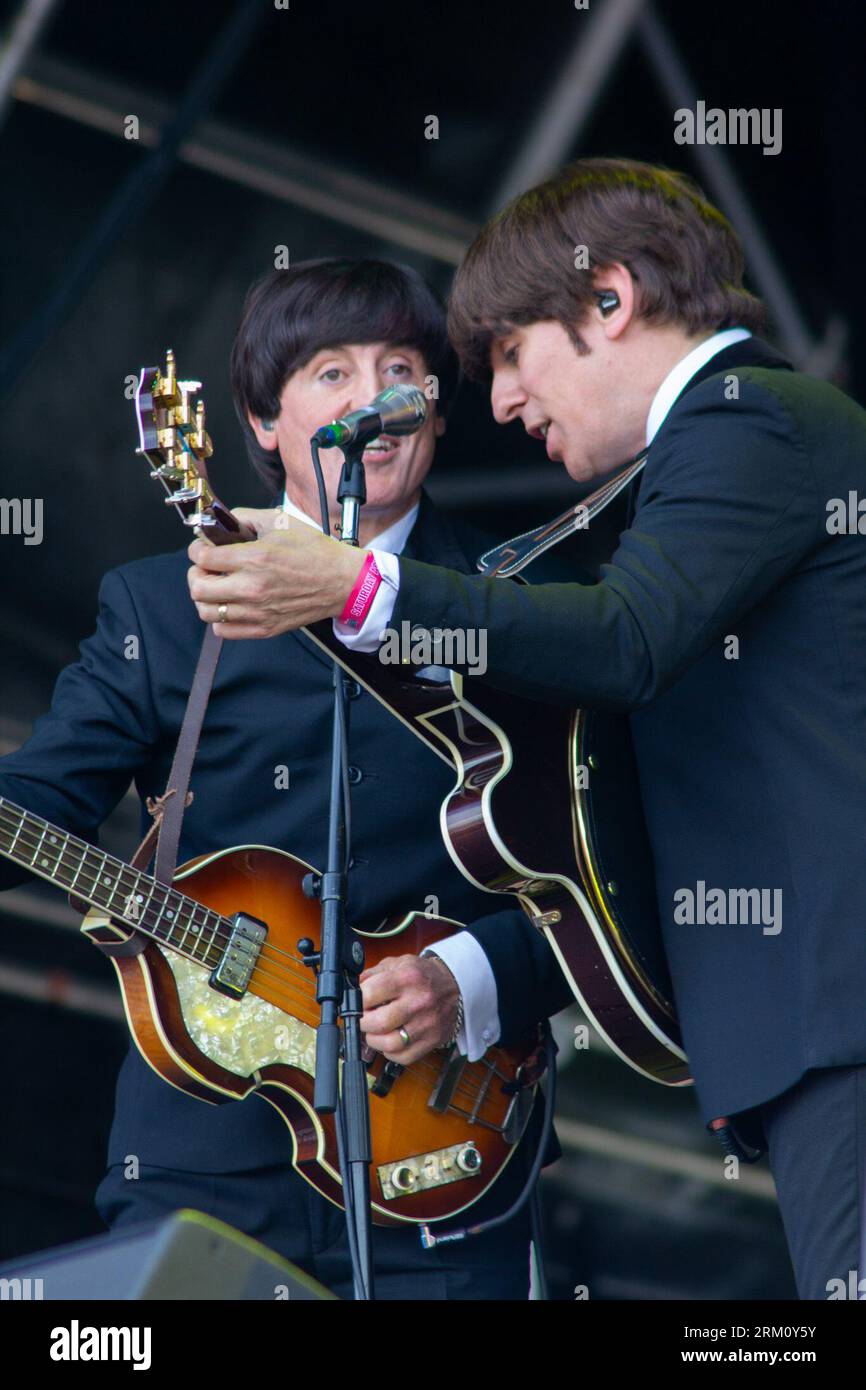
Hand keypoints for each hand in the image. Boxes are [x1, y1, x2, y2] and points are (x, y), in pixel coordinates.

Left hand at [186, 508, 364, 638]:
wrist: (341, 581)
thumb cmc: (316, 552)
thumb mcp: (280, 521)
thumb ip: (246, 517)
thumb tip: (222, 520)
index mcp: (255, 559)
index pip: (203, 558)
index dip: (197, 550)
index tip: (203, 549)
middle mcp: (252, 588)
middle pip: (198, 588)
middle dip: (196, 574)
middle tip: (206, 569)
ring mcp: (257, 611)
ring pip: (206, 612)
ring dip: (205, 598)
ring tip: (216, 588)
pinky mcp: (264, 628)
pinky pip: (224, 630)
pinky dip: (220, 619)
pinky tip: (230, 605)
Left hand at [360, 953, 459, 1063]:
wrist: (456, 986)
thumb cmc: (423, 976)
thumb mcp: (399, 963)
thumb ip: (374, 974)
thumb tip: (352, 988)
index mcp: (408, 978)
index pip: (370, 993)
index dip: (358, 1000)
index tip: (358, 1002)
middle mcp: (418, 1001)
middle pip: (378, 1022)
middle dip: (363, 1023)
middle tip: (364, 1019)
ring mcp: (426, 1024)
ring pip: (390, 1044)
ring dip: (374, 1041)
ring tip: (374, 1032)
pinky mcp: (432, 1041)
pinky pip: (403, 1057)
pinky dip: (390, 1052)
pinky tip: (389, 1041)